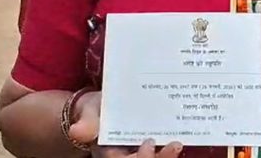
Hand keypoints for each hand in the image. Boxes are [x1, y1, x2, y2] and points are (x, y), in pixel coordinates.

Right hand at [66, 91, 183, 157]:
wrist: (100, 107)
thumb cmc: (94, 111)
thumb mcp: (89, 114)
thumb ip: (87, 123)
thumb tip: (78, 131)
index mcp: (111, 153)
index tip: (148, 143)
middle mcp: (127, 155)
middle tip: (175, 145)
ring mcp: (138, 152)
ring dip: (167, 156)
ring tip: (178, 144)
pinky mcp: (150, 145)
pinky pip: (161, 151)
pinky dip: (170, 148)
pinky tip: (183, 137)